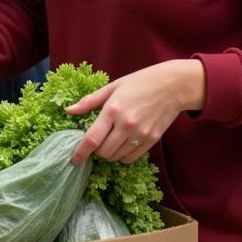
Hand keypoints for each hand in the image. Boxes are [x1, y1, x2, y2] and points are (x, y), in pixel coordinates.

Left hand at [66, 60, 205, 163]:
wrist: (173, 86)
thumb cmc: (139, 83)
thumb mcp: (112, 87)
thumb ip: (89, 101)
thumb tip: (68, 110)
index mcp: (112, 110)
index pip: (92, 139)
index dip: (80, 152)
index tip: (74, 159)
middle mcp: (126, 125)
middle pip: (103, 152)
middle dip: (94, 152)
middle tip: (94, 144)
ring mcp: (140, 134)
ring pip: (116, 157)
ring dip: (108, 155)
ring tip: (108, 143)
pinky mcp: (152, 140)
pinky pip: (131, 158)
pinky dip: (122, 156)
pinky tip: (121, 146)